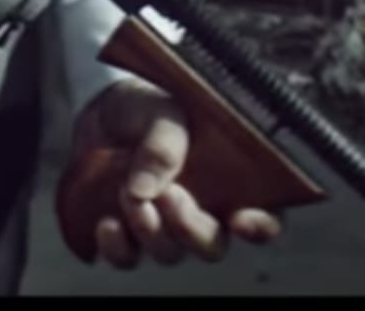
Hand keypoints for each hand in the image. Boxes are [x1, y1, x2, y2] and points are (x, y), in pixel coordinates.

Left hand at [58, 79, 282, 268]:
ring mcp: (163, 227)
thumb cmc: (149, 106)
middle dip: (191, 228)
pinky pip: (126, 258)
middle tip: (170, 194)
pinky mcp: (125, 235)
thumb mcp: (162, 110)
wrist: (101, 109)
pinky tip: (106, 223)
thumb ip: (164, 144)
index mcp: (230, 181)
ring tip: (129, 194)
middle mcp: (202, 211)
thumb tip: (144, 191)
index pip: (263, 217)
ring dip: (150, 231)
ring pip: (169, 253)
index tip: (241, 219)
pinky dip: (116, 247)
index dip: (260, 227)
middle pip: (211, 245)